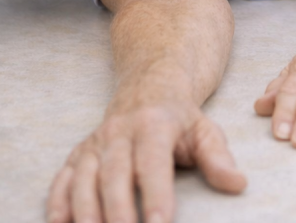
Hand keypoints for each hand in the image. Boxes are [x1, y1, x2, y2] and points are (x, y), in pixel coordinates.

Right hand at [46, 99, 245, 222]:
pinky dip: (58, 203)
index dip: (157, 194)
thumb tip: (238, 183)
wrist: (148, 87)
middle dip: (118, 211)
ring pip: (84, 180)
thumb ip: (218, 158)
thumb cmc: (181, 119)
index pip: (153, 163)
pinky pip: (62, 180)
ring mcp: (95, 144)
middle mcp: (118, 133)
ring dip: (85, 213)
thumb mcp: (204, 131)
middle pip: (114, 175)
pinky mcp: (78, 156)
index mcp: (153, 126)